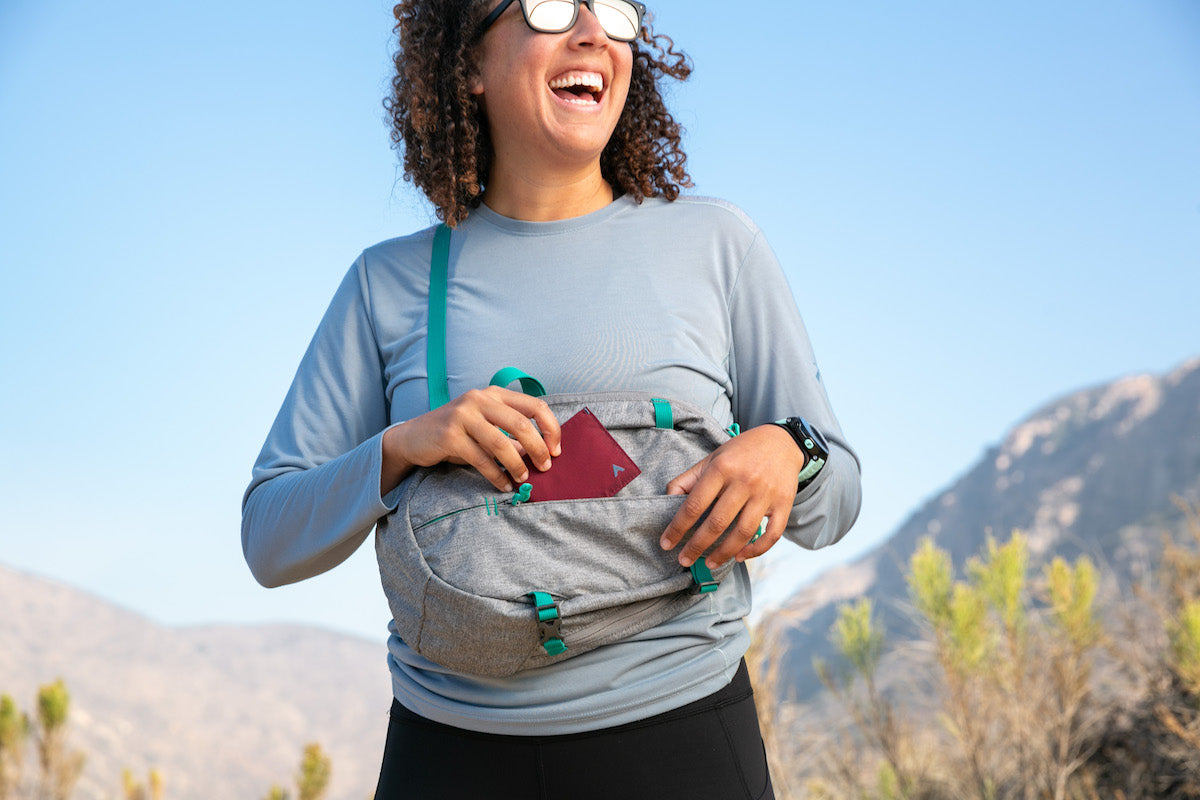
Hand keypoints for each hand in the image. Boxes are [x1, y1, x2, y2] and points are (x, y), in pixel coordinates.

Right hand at [381, 387, 561, 493]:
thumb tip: (541, 454)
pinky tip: (503, 485)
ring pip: (502, 443)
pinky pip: (481, 459)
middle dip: (538, 449)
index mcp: (494, 394)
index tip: (556, 450)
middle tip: (544, 467)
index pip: (535, 406)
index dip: (551, 428)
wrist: (414, 437)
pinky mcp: (450, 435)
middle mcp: (480, 399)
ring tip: (522, 479)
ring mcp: (463, 415)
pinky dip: (496, 475)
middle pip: (521, 424)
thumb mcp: (487, 428)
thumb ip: (512, 436)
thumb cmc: (458, 433)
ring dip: (517, 465)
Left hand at [660, 425, 805, 568]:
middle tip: (684, 560)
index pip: (694, 504)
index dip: (678, 527)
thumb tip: (668, 500)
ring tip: (708, 563)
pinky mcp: (784, 504)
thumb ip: (689, 479)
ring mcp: (766, 494)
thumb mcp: (712, 458)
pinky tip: (740, 556)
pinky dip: (756, 550)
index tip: (666, 543)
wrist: (781, 442)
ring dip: (723, 553)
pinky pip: (772, 534)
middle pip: (717, 523)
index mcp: (721, 469)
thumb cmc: (740, 453)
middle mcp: (744, 481)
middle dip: (697, 546)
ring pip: (743, 533)